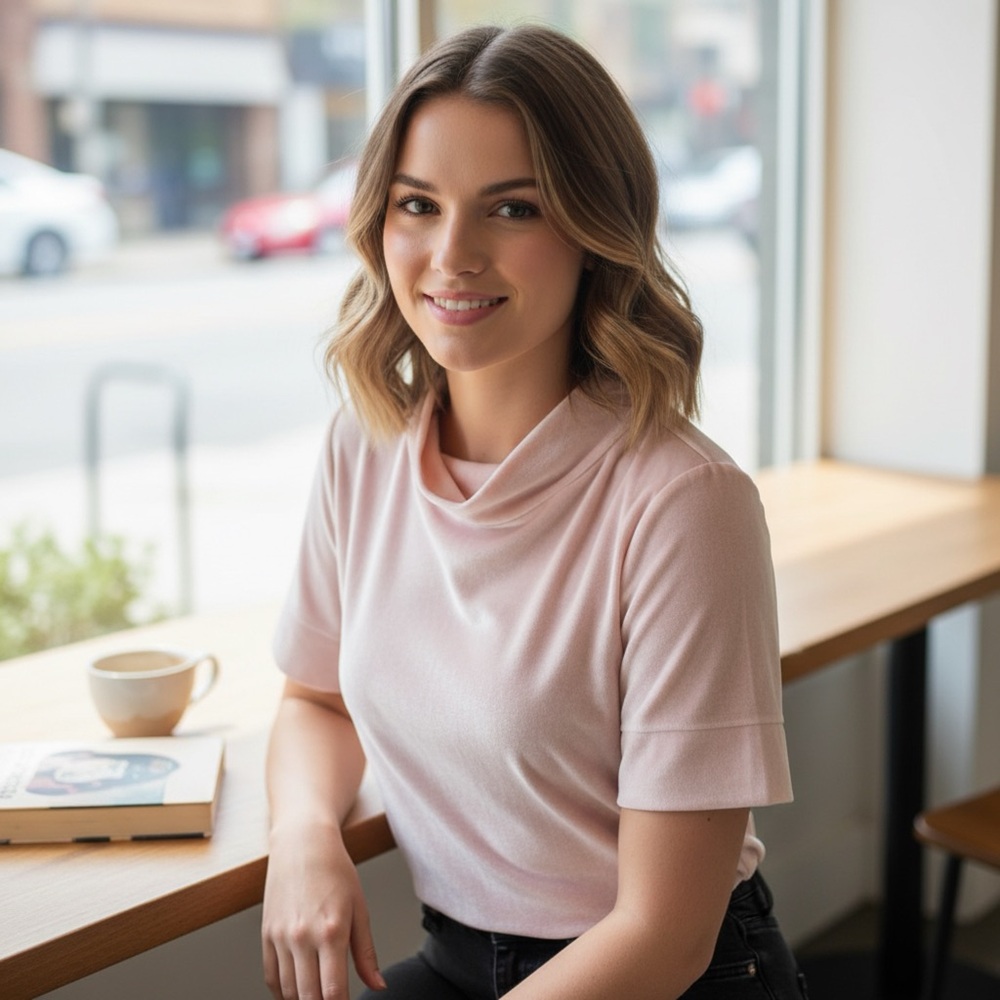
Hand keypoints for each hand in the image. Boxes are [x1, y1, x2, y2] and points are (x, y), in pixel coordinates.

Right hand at [262, 824, 385, 998]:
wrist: (302, 843)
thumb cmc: (335, 870)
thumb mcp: (359, 908)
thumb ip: (366, 952)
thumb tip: (377, 985)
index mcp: (332, 931)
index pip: (333, 991)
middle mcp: (303, 938)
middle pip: (309, 997)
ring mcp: (281, 937)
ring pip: (288, 991)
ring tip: (317, 995)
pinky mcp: (266, 934)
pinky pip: (270, 977)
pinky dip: (282, 992)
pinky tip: (296, 991)